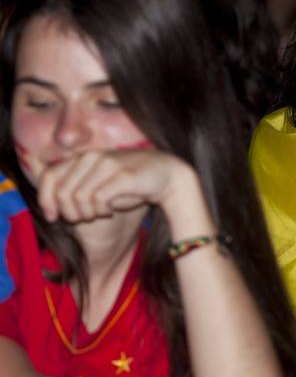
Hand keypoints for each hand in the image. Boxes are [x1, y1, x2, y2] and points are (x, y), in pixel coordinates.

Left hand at [35, 149, 196, 223]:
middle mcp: (92, 157)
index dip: (45, 200)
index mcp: (84, 157)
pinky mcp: (121, 176)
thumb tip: (51, 204)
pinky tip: (110, 211)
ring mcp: (107, 165)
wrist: (169, 175)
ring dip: (86, 214)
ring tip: (99, 214)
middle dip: (69, 212)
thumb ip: (78, 186)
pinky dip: (101, 211)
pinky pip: (98, 200)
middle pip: (61, 192)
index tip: (54, 217)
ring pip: (78, 198)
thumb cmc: (133, 182)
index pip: (49, 177)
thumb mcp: (101, 182)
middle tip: (84, 219)